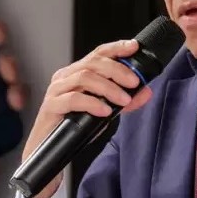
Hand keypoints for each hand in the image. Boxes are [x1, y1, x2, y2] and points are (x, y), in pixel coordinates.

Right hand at [21, 38, 153, 197]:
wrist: (50, 151)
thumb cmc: (73, 127)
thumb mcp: (104, 111)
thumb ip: (124, 101)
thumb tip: (146, 92)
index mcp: (76, 73)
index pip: (97, 54)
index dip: (116, 48)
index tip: (133, 47)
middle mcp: (65, 77)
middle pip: (93, 62)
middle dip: (117, 70)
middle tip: (134, 82)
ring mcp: (56, 90)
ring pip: (84, 77)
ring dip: (108, 88)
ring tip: (124, 100)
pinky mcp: (51, 106)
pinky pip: (74, 99)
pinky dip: (93, 103)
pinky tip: (105, 111)